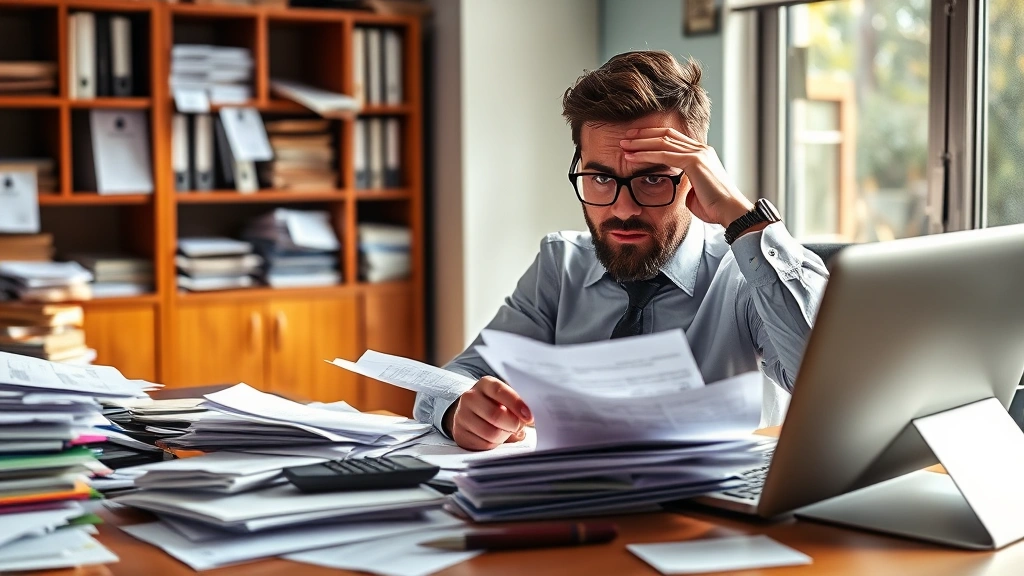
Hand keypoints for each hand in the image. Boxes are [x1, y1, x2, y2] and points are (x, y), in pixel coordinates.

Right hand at [445, 376, 533, 450]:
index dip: (516, 404)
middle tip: (518, 426)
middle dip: (513, 424)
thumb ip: (518, 406)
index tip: (529, 416)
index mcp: (485, 384)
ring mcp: (462, 416)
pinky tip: (495, 437)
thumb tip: (531, 419)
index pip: (500, 391)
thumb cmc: (495, 404)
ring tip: (507, 431)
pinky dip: (495, 444)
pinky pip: (484, 444)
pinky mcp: (460, 433)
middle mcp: (470, 397)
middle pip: (496, 415)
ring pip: (491, 433)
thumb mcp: (505, 398)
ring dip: (505, 436)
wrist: (469, 413)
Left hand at [620, 127, 753, 227]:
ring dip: (640, 143)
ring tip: (623, 144)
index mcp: (702, 153)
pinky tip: (631, 156)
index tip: (635, 140)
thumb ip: (684, 185)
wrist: (731, 212)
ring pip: (662, 142)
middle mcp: (701, 149)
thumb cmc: (715, 207)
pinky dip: (645, 155)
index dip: (653, 137)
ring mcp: (699, 153)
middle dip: (643, 135)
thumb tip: (676, 187)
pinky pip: (664, 155)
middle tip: (625, 137)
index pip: (673, 138)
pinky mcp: (694, 162)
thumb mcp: (695, 192)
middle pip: (666, 135)